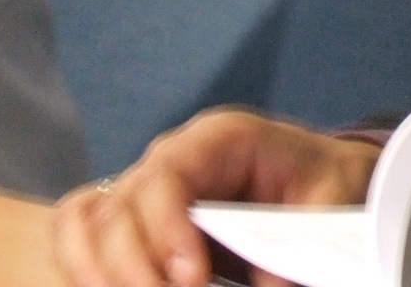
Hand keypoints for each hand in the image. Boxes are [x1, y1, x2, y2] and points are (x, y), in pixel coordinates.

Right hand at [53, 108, 381, 286]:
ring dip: (100, 273)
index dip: (166, 229)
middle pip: (119, 208)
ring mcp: (145, 187)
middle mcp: (169, 157)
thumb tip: (267, 286)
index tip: (189, 279)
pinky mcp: (134, 219)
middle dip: (133, 267)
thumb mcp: (328, 200)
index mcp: (218, 138)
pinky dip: (85, 268)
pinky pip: (82, 238)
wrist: (319, 178)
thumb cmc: (322, 180)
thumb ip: (298, 243)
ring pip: (88, 225)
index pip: (167, 174)